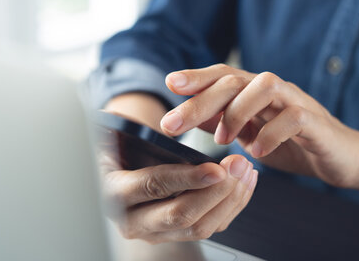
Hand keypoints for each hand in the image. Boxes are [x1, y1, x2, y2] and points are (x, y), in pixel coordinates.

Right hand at [101, 93, 257, 243]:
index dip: (187, 178)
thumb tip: (151, 123)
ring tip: (245, 169)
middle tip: (239, 165)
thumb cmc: (118, 148)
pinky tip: (243, 182)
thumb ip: (128, 133)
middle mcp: (133, 220)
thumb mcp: (115, 136)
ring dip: (230, 198)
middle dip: (217, 191)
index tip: (217, 169)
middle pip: (182, 215)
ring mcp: (156, 232)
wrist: (116, 170)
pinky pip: (211, 227)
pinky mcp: (176, 234)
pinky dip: (232, 205)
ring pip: (201, 227)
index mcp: (113, 193)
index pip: (154, 187)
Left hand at [159, 64, 358, 188]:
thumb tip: (188, 114)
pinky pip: (293, 117)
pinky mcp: (316, 122)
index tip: (170, 83)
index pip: (223, 75)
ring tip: (222, 140)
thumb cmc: (293, 143)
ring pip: (264, 86)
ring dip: (236, 112)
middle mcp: (274, 90)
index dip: (197, 77)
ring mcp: (296, 102)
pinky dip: (270, 133)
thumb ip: (224, 121)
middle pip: (234, 79)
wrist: (342, 158)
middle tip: (174, 123)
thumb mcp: (250, 134)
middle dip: (201, 99)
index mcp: (256, 92)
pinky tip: (257, 153)